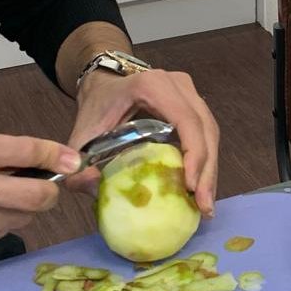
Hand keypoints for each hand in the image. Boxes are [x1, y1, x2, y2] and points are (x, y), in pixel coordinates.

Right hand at [0, 133, 78, 257]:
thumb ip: (2, 152)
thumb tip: (53, 160)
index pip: (28, 151)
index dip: (57, 156)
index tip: (73, 161)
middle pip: (37, 195)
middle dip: (50, 192)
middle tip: (45, 188)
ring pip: (23, 219)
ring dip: (22, 211)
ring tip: (0, 201)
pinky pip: (1, 234)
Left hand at [68, 68, 219, 215]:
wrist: (102, 84)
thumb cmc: (97, 106)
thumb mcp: (82, 134)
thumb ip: (79, 163)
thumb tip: (94, 188)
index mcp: (152, 86)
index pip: (185, 120)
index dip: (194, 153)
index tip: (190, 187)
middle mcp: (177, 84)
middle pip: (205, 128)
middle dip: (207, 170)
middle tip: (204, 207)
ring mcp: (189, 91)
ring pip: (211, 131)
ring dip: (210, 168)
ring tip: (204, 203)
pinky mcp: (193, 102)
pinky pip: (206, 131)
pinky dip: (205, 160)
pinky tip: (200, 186)